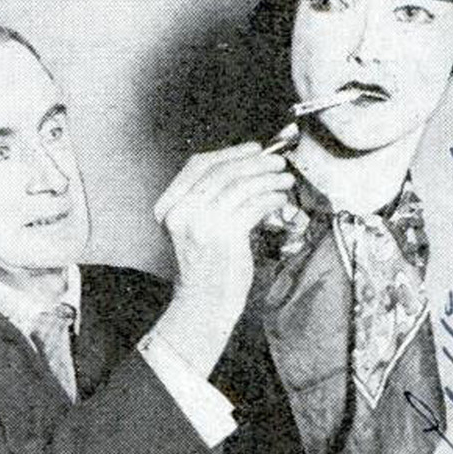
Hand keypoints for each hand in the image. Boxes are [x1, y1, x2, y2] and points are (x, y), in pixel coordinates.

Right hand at [155, 143, 293, 303]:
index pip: (198, 165)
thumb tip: (245, 166)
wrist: (203, 304)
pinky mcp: (224, 237)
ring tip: (284, 179)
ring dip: (267, 178)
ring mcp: (201, 224)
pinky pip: (253, 205)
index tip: (253, 149)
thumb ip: (208, 198)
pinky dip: (270, 198)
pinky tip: (279, 199)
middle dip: (254, 161)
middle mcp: (181, 212)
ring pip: (240, 186)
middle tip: (276, 161)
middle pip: (222, 171)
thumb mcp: (194, 227)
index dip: (229, 152)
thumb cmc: (205, 267)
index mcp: (168, 206)